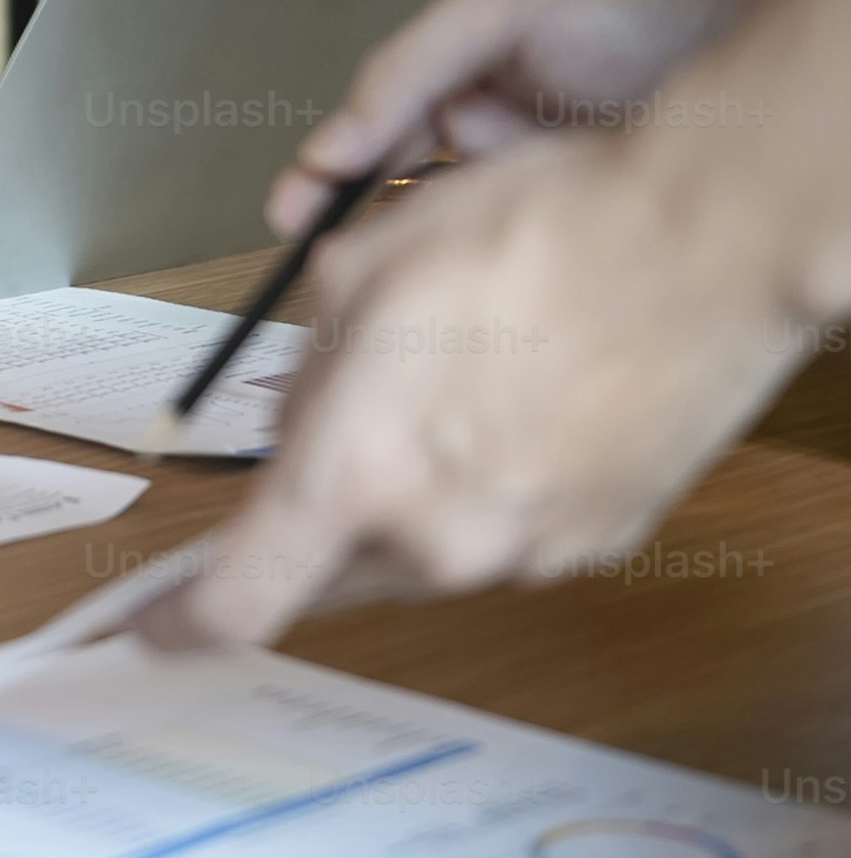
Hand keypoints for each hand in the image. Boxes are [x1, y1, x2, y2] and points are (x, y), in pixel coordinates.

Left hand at [138, 119, 799, 652]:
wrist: (707, 242)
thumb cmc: (538, 232)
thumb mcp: (365, 266)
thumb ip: (308, 363)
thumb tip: (297, 409)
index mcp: (357, 474)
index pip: (240, 597)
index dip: (181, 620)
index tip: (151, 625)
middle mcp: (438, 538)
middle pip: (333, 562)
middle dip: (316, 503)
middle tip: (338, 413)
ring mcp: (526, 549)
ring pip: (422, 543)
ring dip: (408, 485)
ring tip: (454, 370)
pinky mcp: (594, 540)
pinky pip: (503, 527)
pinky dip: (486, 479)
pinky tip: (518, 394)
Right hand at [267, 0, 770, 238]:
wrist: (745, 43)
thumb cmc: (638, 12)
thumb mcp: (498, 10)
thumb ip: (406, 66)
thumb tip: (339, 142)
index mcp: (456, 88)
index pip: (367, 142)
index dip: (323, 181)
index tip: (289, 218)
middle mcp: (489, 143)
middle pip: (403, 200)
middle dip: (382, 227)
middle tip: (353, 261)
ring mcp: (531, 191)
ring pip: (454, 235)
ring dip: (446, 242)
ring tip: (464, 239)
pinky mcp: (573, 231)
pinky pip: (511, 258)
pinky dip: (500, 262)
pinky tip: (509, 255)